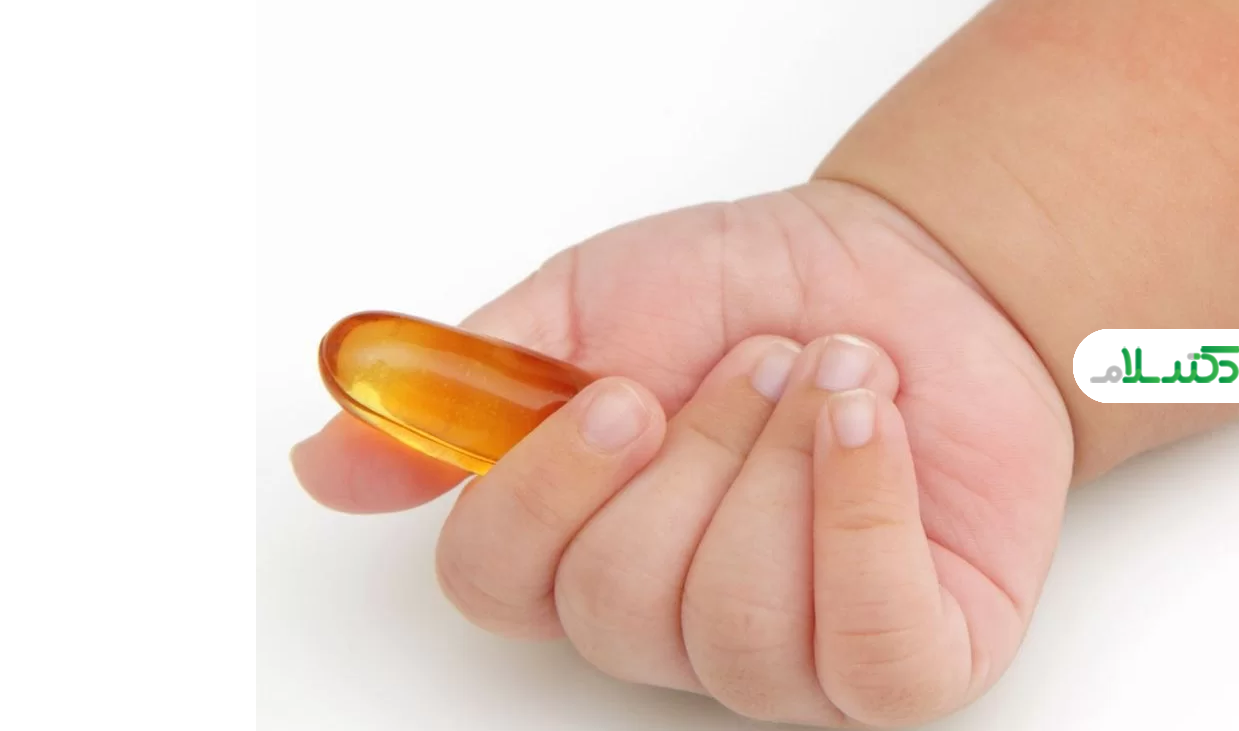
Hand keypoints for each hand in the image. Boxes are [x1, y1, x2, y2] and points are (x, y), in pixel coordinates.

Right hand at [291, 180, 1073, 726]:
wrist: (909, 272)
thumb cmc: (746, 292)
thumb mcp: (591, 308)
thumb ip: (471, 386)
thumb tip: (329, 460)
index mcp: (577, 539)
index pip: (495, 584)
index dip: (542, 496)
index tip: (616, 395)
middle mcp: (665, 618)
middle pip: (616, 604)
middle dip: (698, 454)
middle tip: (757, 360)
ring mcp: (784, 656)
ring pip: (736, 626)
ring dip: (782, 464)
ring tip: (836, 374)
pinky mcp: (903, 662)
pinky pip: (871, 650)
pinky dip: (865, 512)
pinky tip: (874, 421)